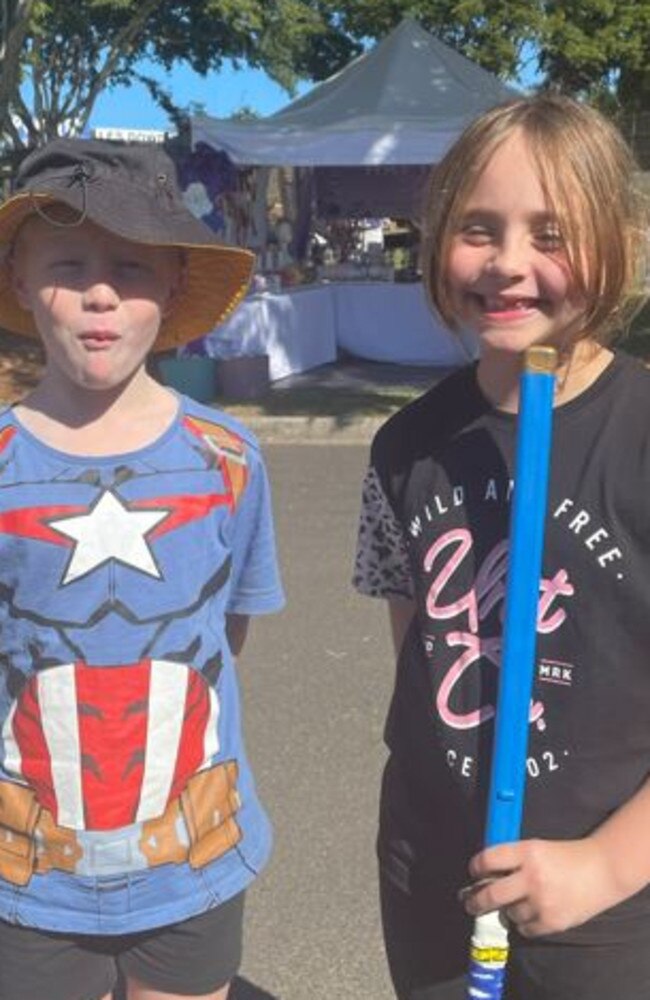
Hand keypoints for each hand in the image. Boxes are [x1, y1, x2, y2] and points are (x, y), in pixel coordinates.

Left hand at [461, 838, 619, 937]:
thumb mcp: (537, 847)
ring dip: (509, 910)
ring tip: (518, 903)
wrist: (602, 870)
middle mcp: (532, 877)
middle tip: (469, 904)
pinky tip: (531, 914)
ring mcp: (542, 902)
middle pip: (491, 894)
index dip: (476, 867)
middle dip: (475, 901)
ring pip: (509, 913)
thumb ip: (513, 859)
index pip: (488, 860)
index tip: (474, 873)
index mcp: (527, 852)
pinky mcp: (552, 921)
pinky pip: (525, 929)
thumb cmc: (567, 855)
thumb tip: (485, 874)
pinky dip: (524, 924)